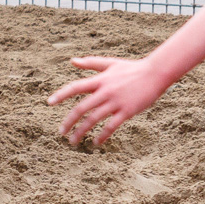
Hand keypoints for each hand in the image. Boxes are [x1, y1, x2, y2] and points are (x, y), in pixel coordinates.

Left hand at [47, 56, 169, 145]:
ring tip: (73, 141)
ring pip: (93, 119)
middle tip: (60, 132)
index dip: (61, 94)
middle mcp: (105, 91)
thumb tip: (72, 61)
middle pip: (81, 108)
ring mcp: (116, 102)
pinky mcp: (127, 111)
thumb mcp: (110, 63)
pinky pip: (111, 126)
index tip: (49, 102)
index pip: (76, 87)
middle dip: (69, 121)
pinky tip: (95, 142)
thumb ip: (91, 63)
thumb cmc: (131, 68)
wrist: (155, 74)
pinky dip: (102, 135)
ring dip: (81, 131)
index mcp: (100, 80)